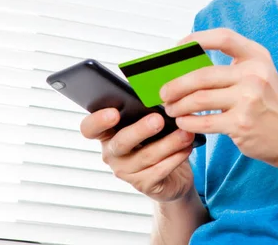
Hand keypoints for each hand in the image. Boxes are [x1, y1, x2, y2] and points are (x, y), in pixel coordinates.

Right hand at [80, 108, 196, 202]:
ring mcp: (126, 171)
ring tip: (185, 132)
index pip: (90, 128)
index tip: (114, 112)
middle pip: (121, 142)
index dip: (98, 121)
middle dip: (140, 130)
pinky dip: (176, 157)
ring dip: (168, 143)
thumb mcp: (148, 118)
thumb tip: (157, 93)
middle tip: (158, 119)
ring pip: (146, 156)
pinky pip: (160, 171)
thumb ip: (144, 107)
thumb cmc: (157, 136)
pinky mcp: (144, 185)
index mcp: (107, 132)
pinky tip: (187, 147)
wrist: (173, 172)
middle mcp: (112, 153)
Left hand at [160, 28, 277, 167]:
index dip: (197, 38)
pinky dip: (188, 122)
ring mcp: (249, 99)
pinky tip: (183, 121)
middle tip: (163, 91)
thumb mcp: (257, 74)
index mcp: (256, 56)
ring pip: (199, 99)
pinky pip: (204, 122)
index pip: (223, 37)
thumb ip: (229, 66)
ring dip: (178, 105)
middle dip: (176, 84)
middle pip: (202, 75)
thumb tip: (185, 66)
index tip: (178, 47)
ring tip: (170, 108)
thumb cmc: (269, 102)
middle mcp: (254, 74)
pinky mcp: (242, 123)